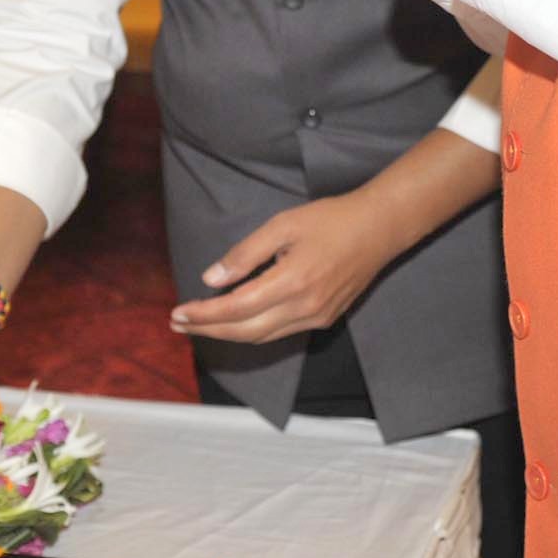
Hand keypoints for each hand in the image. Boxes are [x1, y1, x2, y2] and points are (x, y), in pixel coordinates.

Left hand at [171, 193, 399, 344]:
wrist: (379, 230)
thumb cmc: (330, 220)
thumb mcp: (282, 225)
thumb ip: (245, 254)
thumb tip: (211, 279)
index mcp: (292, 282)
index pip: (236, 308)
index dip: (203, 314)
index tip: (178, 312)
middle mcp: (304, 308)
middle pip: (245, 331)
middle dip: (208, 330)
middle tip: (178, 323)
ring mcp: (316, 318)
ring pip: (262, 337)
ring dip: (227, 334)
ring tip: (199, 324)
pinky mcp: (324, 319)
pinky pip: (280, 333)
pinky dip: (252, 330)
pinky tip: (235, 321)